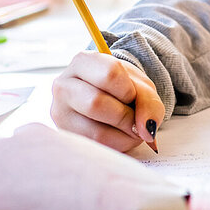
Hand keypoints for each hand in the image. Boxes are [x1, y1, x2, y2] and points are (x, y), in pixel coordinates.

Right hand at [50, 51, 164, 152]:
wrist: (109, 100)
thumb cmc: (122, 89)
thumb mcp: (141, 87)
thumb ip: (149, 103)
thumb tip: (146, 131)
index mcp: (82, 62)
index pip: (110, 74)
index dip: (129, 90)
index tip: (132, 95)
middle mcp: (63, 85)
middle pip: (96, 103)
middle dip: (126, 116)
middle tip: (134, 118)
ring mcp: (60, 113)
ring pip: (97, 132)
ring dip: (124, 135)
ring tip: (129, 128)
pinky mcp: (66, 135)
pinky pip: (97, 147)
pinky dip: (118, 145)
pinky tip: (119, 136)